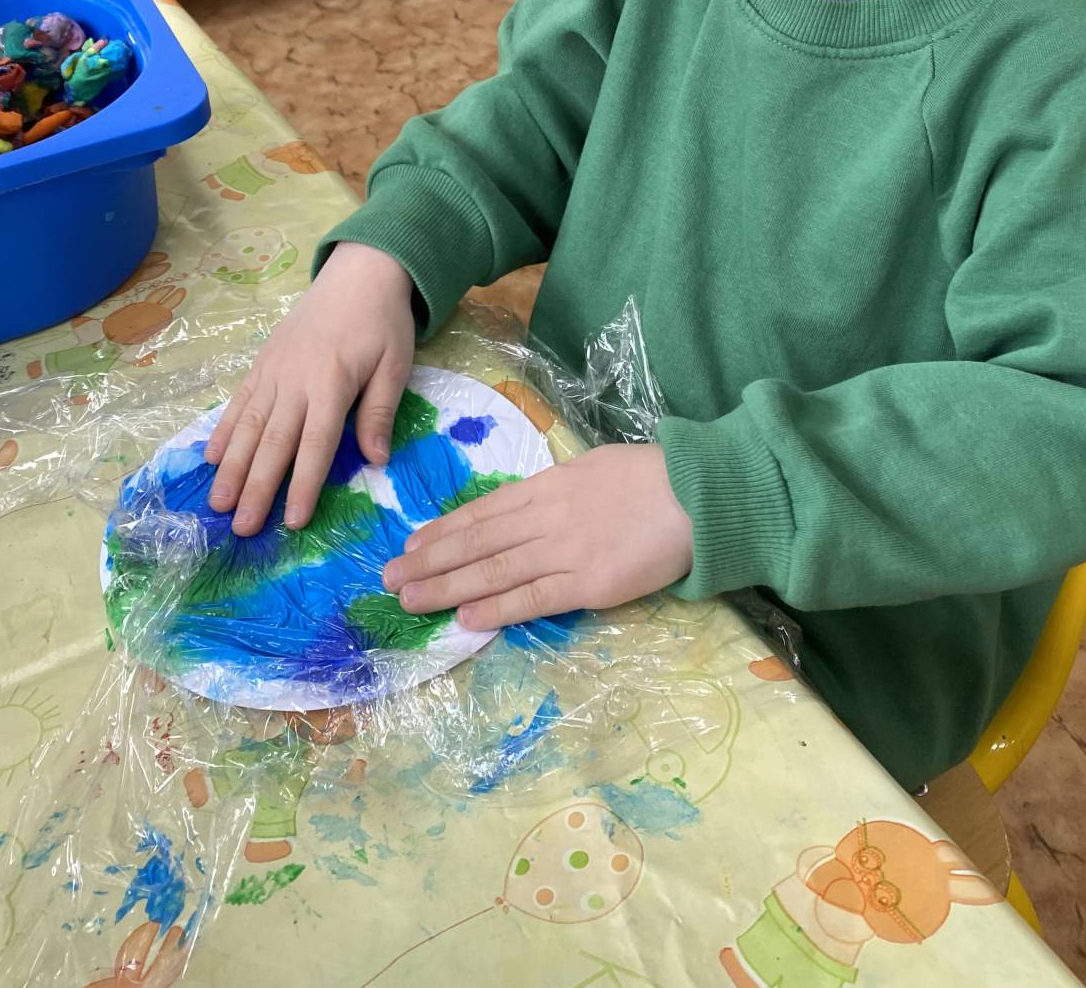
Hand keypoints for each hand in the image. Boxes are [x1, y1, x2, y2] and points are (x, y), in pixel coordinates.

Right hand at [205, 243, 414, 535]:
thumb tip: (376, 460)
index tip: (293, 521)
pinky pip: (239, 401)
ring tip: (218, 503)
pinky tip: (211, 458)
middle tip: (241, 528)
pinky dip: (223, 430)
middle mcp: (295, 380)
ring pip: (248, 425)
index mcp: (332, 383)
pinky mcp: (262, 362)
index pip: (316, 444)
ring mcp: (273, 371)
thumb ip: (380, 410)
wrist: (358, 273)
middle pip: (273, 442)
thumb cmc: (382, 322)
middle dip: (257, 487)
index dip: (304, 484)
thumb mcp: (395, 364)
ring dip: (232, 467)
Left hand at [381, 443, 692, 629]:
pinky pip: (533, 598)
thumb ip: (557, 489)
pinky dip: (496, 609)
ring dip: (447, 587)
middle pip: (477, 541)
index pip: (484, 510)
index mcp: (550, 484)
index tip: (411, 542)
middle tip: (388, 577)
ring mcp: (566, 551)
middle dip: (429, 560)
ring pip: (493, 570)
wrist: (697, 493)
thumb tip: (526, 507)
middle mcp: (547, 516)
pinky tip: (465, 618)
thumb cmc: (652, 477)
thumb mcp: (594, 467)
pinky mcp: (589, 583)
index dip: (444, 528)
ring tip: (409, 598)